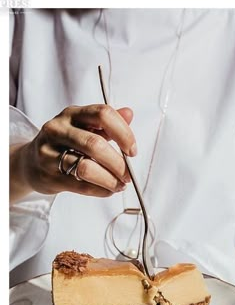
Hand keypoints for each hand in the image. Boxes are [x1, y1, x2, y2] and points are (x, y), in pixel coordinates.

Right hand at [11, 104, 134, 202]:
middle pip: (95, 145)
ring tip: (119, 185)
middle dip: (118, 163)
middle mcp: (59, 129)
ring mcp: (51, 152)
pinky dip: (101, 190)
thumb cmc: (64, 144)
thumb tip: (129, 113)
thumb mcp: (83, 127)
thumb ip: (106, 122)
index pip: (102, 114)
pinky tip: (108, 190)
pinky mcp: (50, 176)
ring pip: (87, 168)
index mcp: (72, 113)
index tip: (132, 151)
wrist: (31, 162)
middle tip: (128, 175)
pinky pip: (81, 186)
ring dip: (110, 180)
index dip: (123, 133)